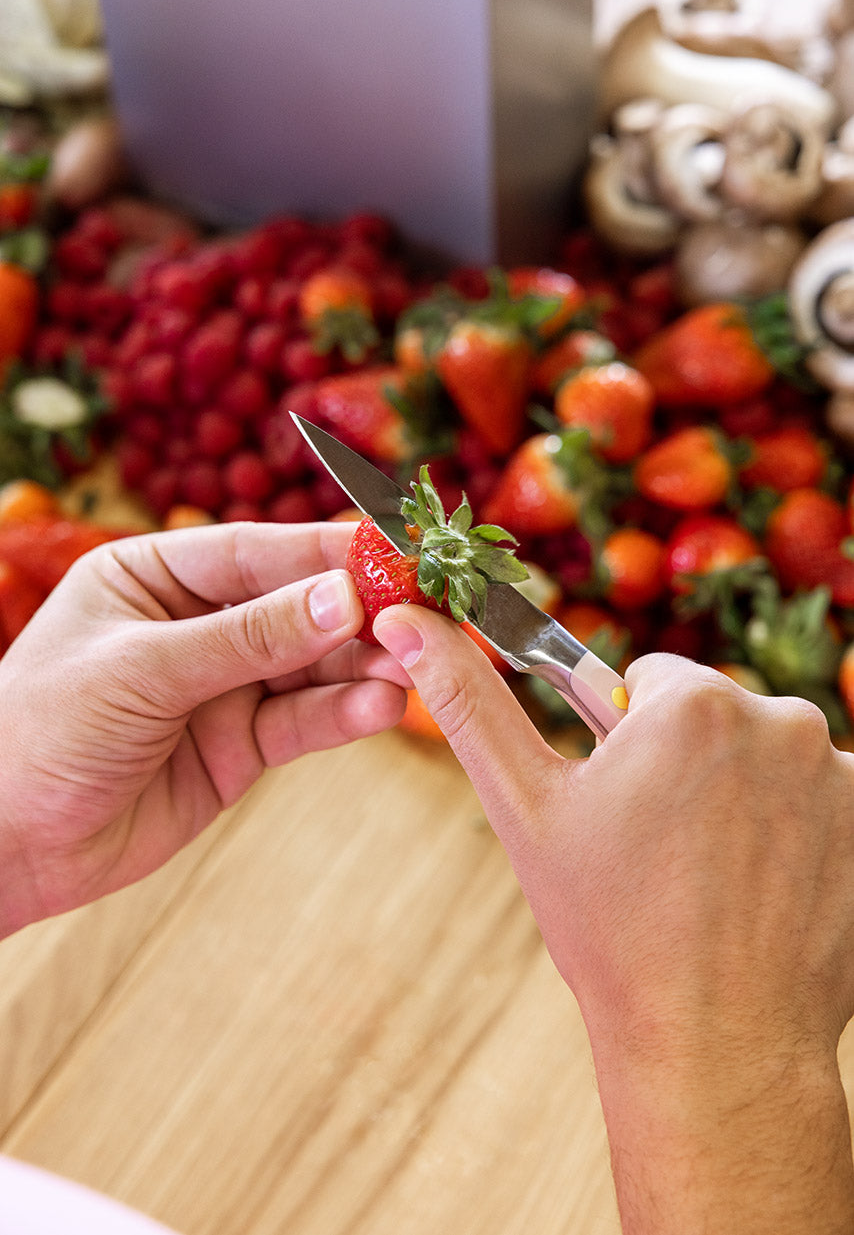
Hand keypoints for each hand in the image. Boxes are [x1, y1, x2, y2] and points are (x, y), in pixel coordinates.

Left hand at [0, 521, 408, 934]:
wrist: (6, 846)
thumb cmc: (39, 732)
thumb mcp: (143, 669)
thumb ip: (247, 637)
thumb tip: (342, 598)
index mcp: (154, 576)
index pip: (253, 551)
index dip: (325, 551)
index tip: (393, 552)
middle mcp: (195, 625)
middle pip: (295, 606)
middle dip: (359, 611)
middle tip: (425, 612)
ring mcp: (221, 688)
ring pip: (310, 666)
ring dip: (364, 664)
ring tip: (416, 665)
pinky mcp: (239, 747)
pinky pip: (301, 722)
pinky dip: (343, 715)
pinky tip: (382, 707)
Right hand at [374, 604, 853, 1233]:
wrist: (715, 1047)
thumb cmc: (611, 930)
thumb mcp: (526, 808)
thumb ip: (467, 700)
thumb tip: (405, 620)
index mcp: (691, 704)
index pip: (648, 682)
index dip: (626, 743)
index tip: (623, 807)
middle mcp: (782, 721)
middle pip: (712, 715)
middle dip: (684, 764)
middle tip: (662, 849)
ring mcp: (839, 776)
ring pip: (764, 754)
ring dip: (740, 795)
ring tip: (712, 877)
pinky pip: (818, 796)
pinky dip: (793, 829)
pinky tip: (763, 890)